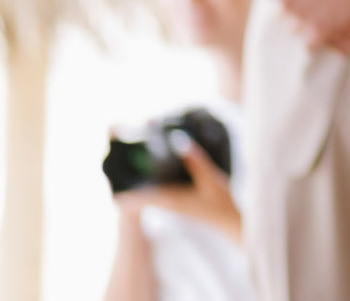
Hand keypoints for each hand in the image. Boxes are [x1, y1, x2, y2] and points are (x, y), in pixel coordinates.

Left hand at [113, 134, 242, 241]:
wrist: (230, 221)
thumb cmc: (221, 202)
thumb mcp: (211, 179)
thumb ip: (195, 160)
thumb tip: (177, 140)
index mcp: (169, 199)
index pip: (136, 197)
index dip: (121, 191)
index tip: (107, 179)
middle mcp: (164, 202)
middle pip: (134, 195)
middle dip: (123, 181)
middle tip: (113, 161)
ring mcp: (169, 203)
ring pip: (143, 193)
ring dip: (134, 181)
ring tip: (125, 162)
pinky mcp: (174, 201)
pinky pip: (153, 192)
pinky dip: (147, 183)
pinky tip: (150, 170)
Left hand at [250, 0, 349, 47]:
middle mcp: (285, 5)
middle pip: (283, 10)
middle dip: (295, 2)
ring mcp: (302, 20)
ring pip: (294, 26)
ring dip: (305, 19)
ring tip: (324, 4)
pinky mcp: (321, 32)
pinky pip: (309, 42)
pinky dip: (316, 34)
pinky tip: (328, 19)